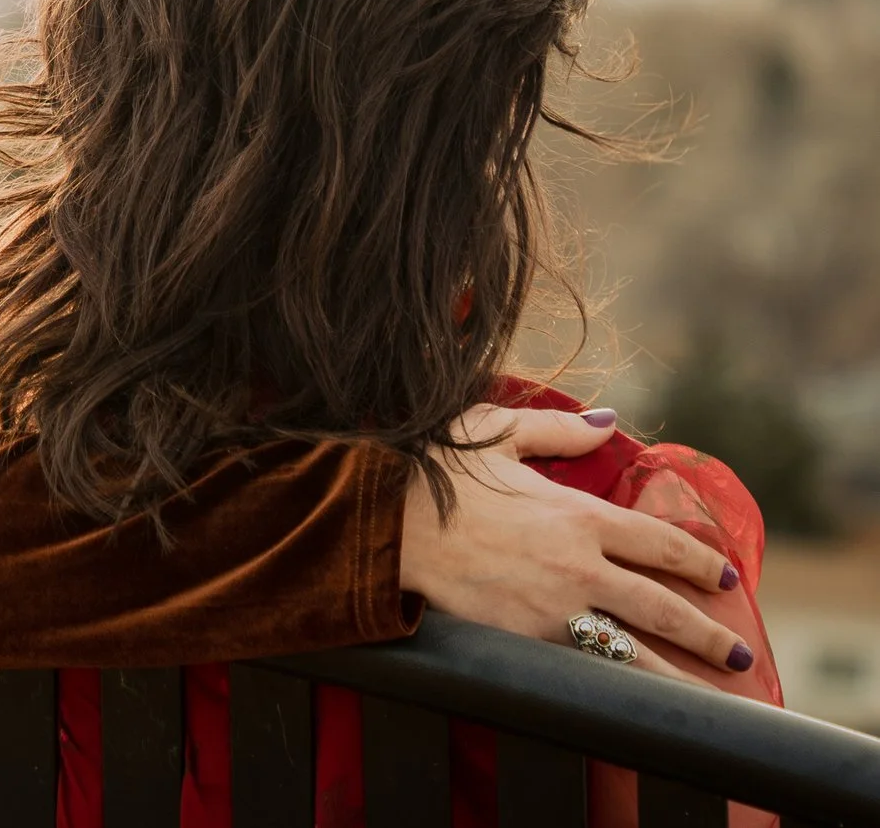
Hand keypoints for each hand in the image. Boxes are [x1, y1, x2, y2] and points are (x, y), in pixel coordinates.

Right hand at [398, 404, 750, 685]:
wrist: (385, 520)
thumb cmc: (434, 470)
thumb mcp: (495, 433)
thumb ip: (557, 432)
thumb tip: (605, 420)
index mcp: (577, 514)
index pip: (660, 543)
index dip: (699, 562)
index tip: (723, 577)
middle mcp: (579, 564)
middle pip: (663, 606)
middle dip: (709, 632)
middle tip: (738, 650)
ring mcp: (553, 608)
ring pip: (634, 651)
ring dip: (679, 673)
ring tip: (712, 692)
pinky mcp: (525, 639)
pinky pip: (586, 669)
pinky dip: (620, 688)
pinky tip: (639, 703)